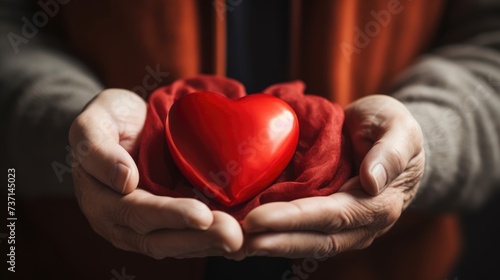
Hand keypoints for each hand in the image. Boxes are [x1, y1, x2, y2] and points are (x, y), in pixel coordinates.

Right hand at [69, 89, 242, 257]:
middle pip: (161, 239)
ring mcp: (147, 227)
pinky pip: (190, 238)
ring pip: (179, 245)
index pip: (137, 214)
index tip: (202, 215)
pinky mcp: (168, 223)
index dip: (170, 216)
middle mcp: (123, 224)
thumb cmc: (109, 120)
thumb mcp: (93, 123)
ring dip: (211, 245)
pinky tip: (241, 242)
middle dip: (199, 239)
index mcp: (102, 202)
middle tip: (234, 235)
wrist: (124, 124)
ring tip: (242, 240)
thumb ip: (97, 149)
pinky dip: (213, 242)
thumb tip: (123, 180)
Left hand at [240, 95, 424, 257]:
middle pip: (315, 239)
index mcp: (378, 203)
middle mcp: (361, 224)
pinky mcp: (328, 223)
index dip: (294, 219)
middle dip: (274, 240)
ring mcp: (345, 228)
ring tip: (235, 244)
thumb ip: (390, 152)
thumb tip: (372, 181)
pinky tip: (249, 235)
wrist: (387, 138)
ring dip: (270, 245)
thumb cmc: (392, 128)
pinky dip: (275, 237)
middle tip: (235, 239)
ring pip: (306, 244)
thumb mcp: (399, 128)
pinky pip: (302, 234)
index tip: (257, 219)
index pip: (332, 216)